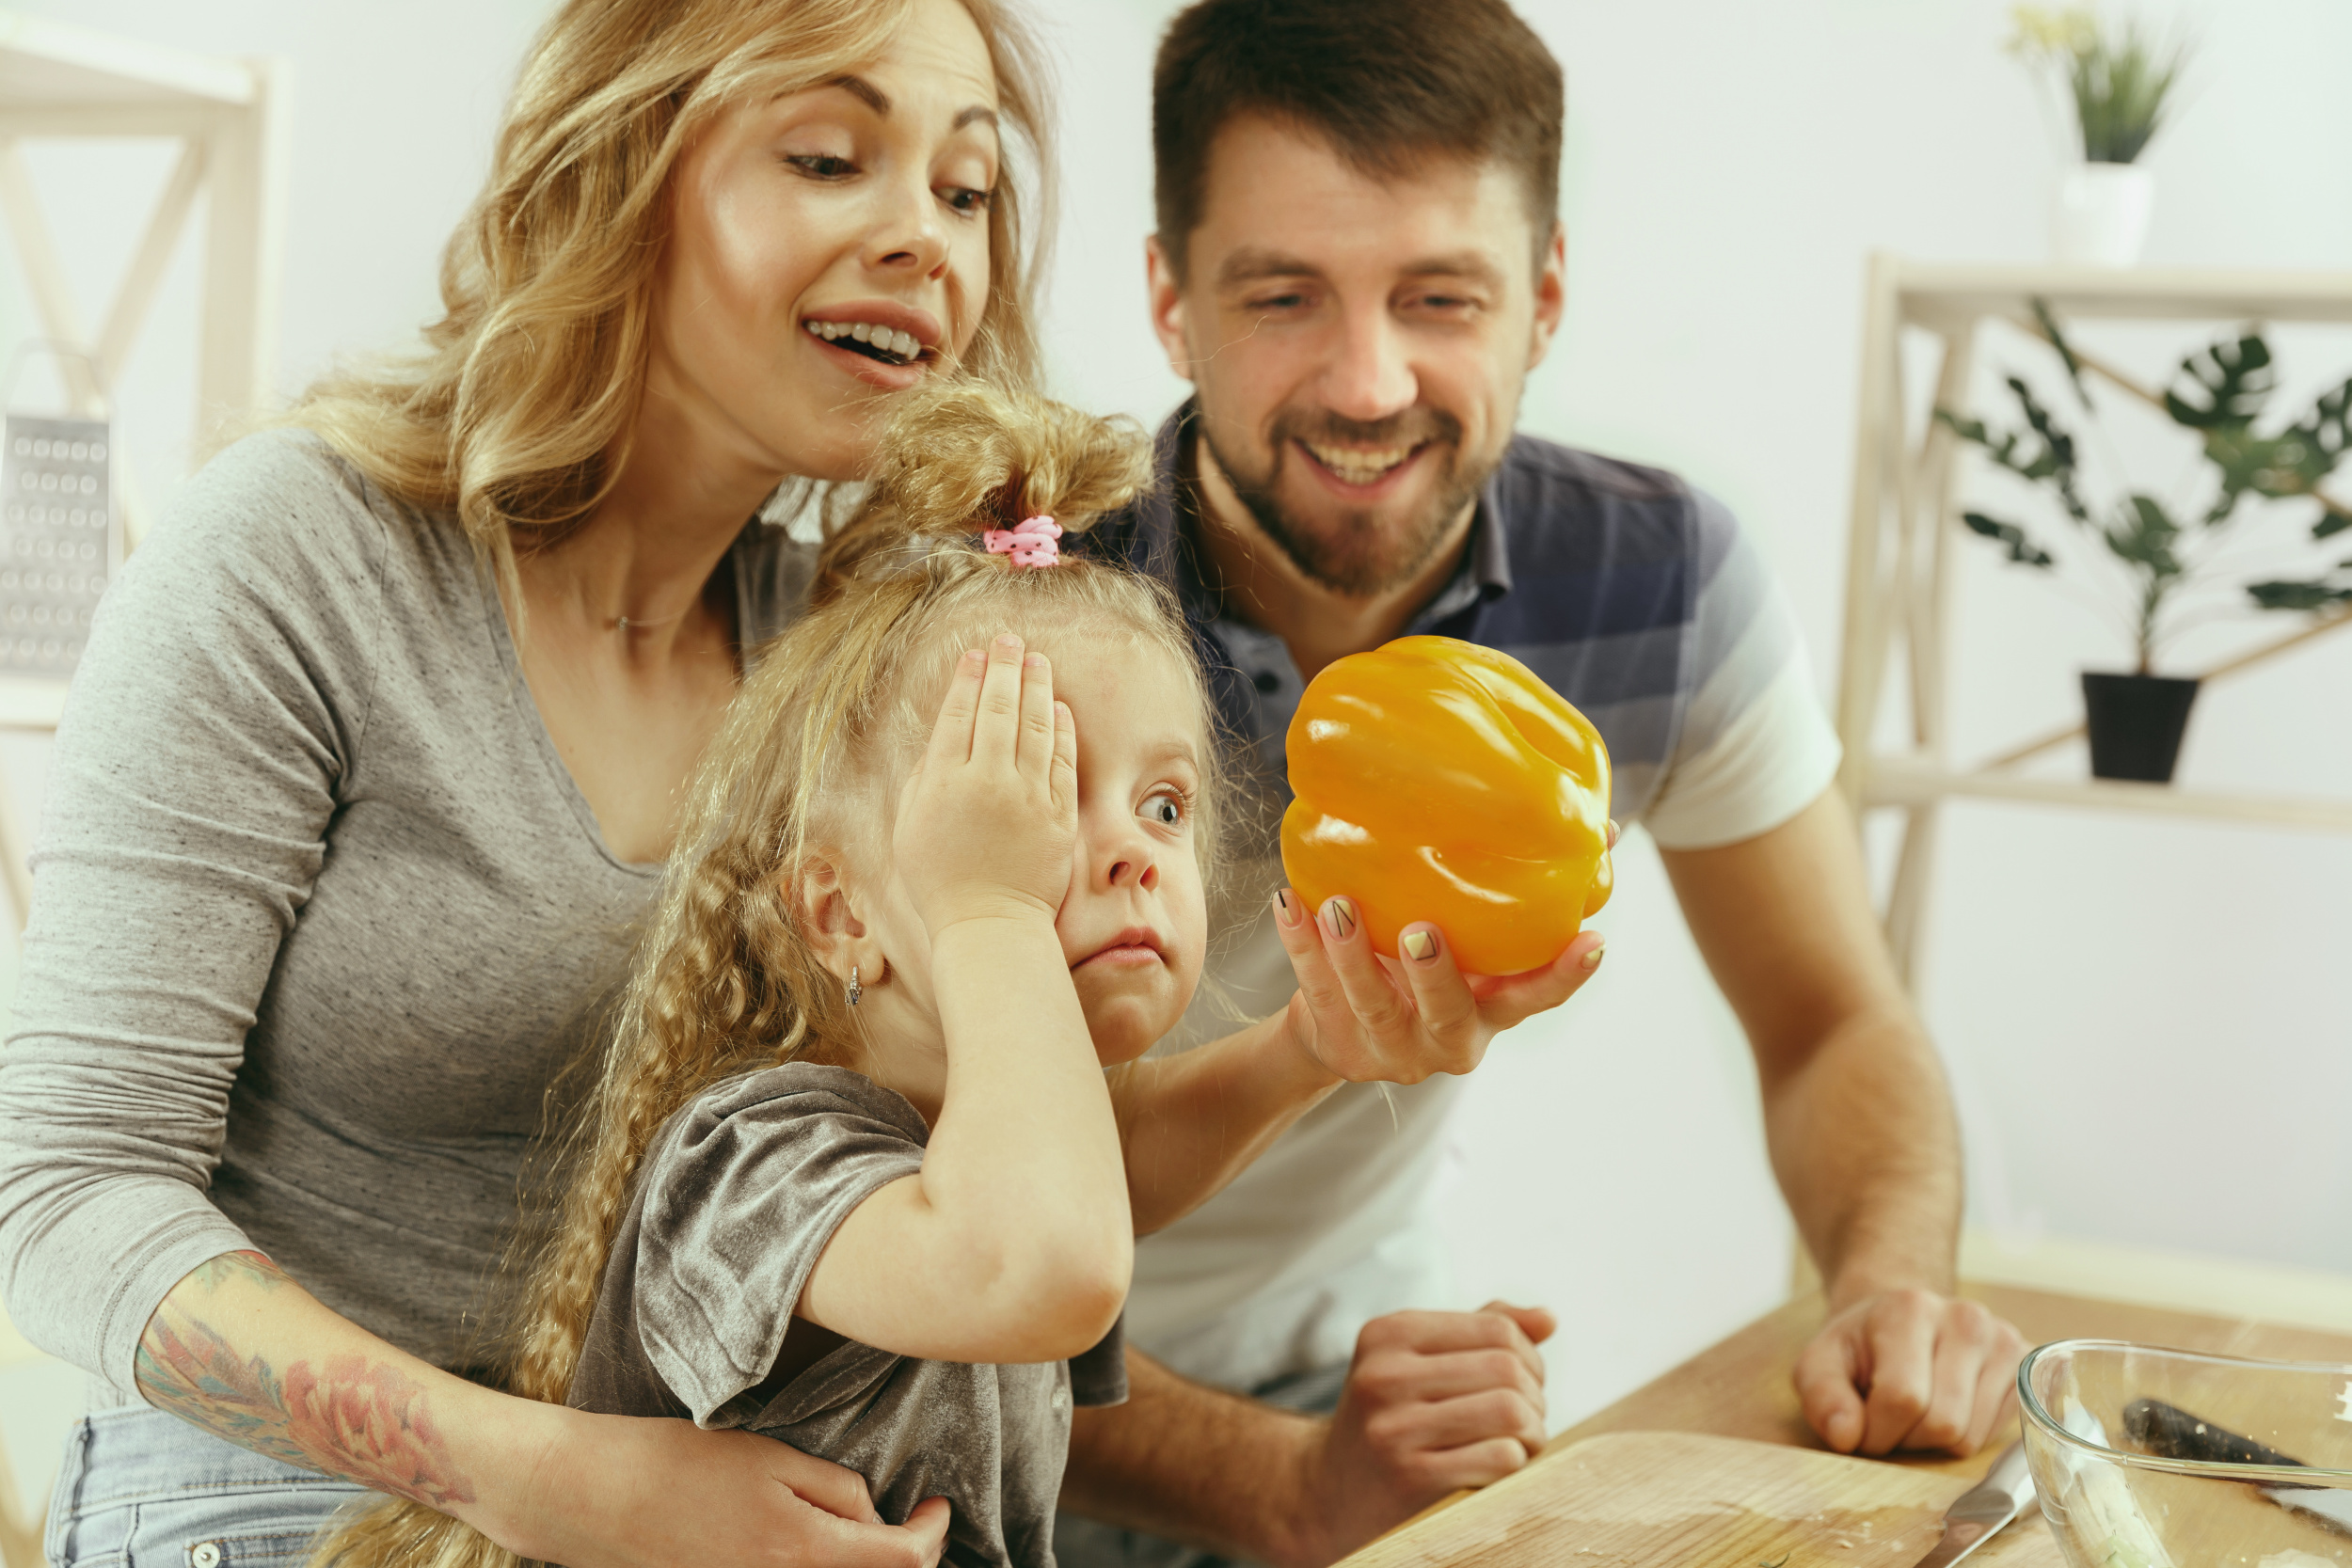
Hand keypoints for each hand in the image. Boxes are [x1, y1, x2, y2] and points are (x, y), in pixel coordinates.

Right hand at [503, 1408, 948, 1567]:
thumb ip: (834, 1490)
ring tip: (865, 1531)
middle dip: (902, 1556)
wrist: (593, 1498)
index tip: (936, 1505)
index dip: (931, 1533)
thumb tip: (873, 1515)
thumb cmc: (679, 1466)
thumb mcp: (770, 1458)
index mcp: (804, 1552)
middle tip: (909, 1520)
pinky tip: (813, 1547)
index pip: (903, 1562)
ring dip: (859, 1565)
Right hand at [895, 634, 1077, 936]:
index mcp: (945, 782)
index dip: (967, 679)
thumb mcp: (910, 826)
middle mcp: (988, 781)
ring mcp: (1028, 796)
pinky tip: (1060, 708)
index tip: (974, 655)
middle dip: (1003, 667)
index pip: (958, 714)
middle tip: (1008, 641)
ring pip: (1036, 726)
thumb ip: (924, 777)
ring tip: (1037, 660)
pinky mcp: (1059, 813)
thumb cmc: (940, 881)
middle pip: (998, 708)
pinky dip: (1061, 729)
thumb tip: (942, 738)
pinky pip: (1063, 760)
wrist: (989, 924)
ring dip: (1037, 687)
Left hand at [1273, 822, 1618, 1083]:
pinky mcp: (1334, 1037)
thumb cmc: (1427, 972)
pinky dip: (1300, 945)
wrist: (1341, 1035)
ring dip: (1353, 953)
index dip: (1565, 975)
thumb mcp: (1482, 948)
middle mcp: (1446, 1036)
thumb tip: (1604, 826)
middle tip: (1420, 931)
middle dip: (1435, 975)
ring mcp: (1388, 1044)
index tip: (1592, 943)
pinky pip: (1313, 988)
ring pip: (1370, 1002)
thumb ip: (1526, 897)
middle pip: (1447, 1013)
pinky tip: (1290, 902)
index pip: (1536, 997)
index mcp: (1491, 1010)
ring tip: (1339, 904)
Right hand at [1290, 1302, 1554, 1560]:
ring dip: (1532, 1432)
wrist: (1326, 1494)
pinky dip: (1515, 1462)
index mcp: (1389, 1333)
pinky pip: (1500, 1457)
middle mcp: (1384, 1374)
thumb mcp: (1416, 1363)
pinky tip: (1499, 1467)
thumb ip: (1480, 1333)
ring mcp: (1394, 1427)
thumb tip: (1547, 1319)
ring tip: (1519, 1443)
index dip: (1529, 1358)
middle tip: (1526, 1420)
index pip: (1497, 1328)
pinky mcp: (1410, 1477)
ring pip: (1510, 1411)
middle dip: (1534, 1397)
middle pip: (1508, 1369)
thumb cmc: (1388, 1420)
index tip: (1523, 1384)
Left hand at [1794, 1288, 2027, 1456]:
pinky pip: (1995, 1435)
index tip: (1860, 1424)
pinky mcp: (2024, 1365)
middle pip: (1942, 1422)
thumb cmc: (1860, 1347)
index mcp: (1910, 1308)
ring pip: (1970, 1436)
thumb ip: (1821, 1398)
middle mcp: (1966, 1318)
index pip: (1902, 1399)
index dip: (1875, 1431)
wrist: (1902, 1317)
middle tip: (1889, 1416)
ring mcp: (2002, 1339)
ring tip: (1918, 1409)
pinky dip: (1965, 1435)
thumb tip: (1846, 1435)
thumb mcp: (1820, 1364)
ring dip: (1934, 1441)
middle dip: (1906, 1437)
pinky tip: (1948, 1406)